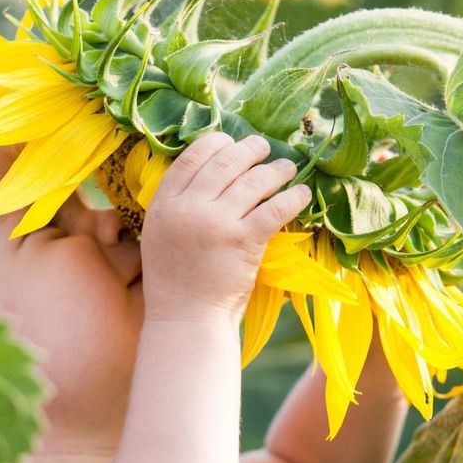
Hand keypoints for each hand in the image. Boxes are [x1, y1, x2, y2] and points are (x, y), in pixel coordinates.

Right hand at [140, 132, 311, 323]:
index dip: (216, 143)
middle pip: (225, 162)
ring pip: (254, 181)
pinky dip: (293, 197)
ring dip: (276, 169)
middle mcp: (188, 208)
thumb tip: (212, 174)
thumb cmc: (176, 282)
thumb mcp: (160, 235)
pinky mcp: (244, 242)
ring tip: (288, 168)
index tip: (231, 142)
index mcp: (163, 204)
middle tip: (264, 148)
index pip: (192, 157)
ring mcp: (216, 224)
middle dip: (250, 149)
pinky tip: (301, 193)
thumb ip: (179, 205)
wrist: (185, 320)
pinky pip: (275, 208)